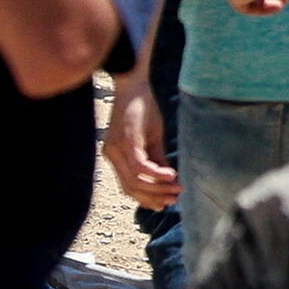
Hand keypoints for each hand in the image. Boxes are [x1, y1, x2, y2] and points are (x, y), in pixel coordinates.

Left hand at [104, 79, 178, 209]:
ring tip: (177, 190)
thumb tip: (169, 179)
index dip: (146, 198)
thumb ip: (157, 158)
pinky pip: (140, 166)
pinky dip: (156, 175)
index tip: (165, 203)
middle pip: (130, 188)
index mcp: (115, 155)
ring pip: (135, 181)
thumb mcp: (152, 137)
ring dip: (157, 189)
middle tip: (173, 201)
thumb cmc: (143, 107)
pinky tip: (171, 175)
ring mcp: (117, 149)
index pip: (128, 186)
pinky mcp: (127, 142)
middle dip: (153, 198)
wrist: (134, 84)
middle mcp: (111, 155)